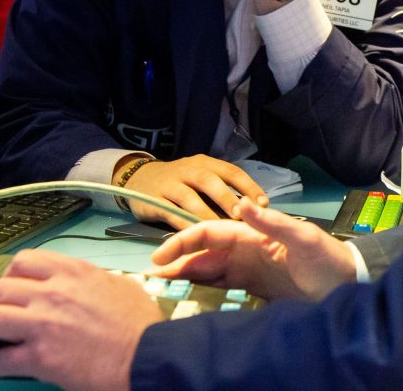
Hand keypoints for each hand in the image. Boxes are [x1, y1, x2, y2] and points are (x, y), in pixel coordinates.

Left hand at [0, 250, 159, 390]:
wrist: (147, 355)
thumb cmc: (140, 325)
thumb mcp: (118, 286)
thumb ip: (92, 282)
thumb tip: (80, 287)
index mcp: (73, 272)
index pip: (27, 262)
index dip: (6, 273)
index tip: (0, 281)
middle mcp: (52, 292)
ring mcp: (42, 323)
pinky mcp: (39, 356)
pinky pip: (1, 358)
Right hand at [123, 154, 269, 229]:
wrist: (138, 178)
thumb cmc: (181, 183)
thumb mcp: (202, 179)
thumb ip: (222, 191)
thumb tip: (252, 212)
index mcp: (206, 164)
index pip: (231, 172)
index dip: (248, 186)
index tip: (264, 204)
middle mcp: (189, 170)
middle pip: (210, 181)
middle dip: (226, 198)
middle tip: (241, 216)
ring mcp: (170, 184)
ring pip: (190, 199)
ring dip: (206, 215)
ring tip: (221, 232)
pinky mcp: (154, 201)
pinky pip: (170, 214)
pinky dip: (183, 226)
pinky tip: (196, 239)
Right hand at [149, 199, 355, 301]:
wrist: (346, 285)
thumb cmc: (327, 259)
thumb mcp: (304, 239)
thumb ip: (273, 223)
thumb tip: (241, 204)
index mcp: (252, 234)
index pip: (209, 233)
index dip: (183, 242)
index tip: (160, 258)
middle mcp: (245, 250)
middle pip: (203, 254)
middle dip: (176, 263)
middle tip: (149, 280)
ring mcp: (247, 270)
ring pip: (207, 271)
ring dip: (185, 278)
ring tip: (159, 290)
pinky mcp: (253, 289)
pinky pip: (220, 288)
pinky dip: (201, 292)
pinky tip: (186, 299)